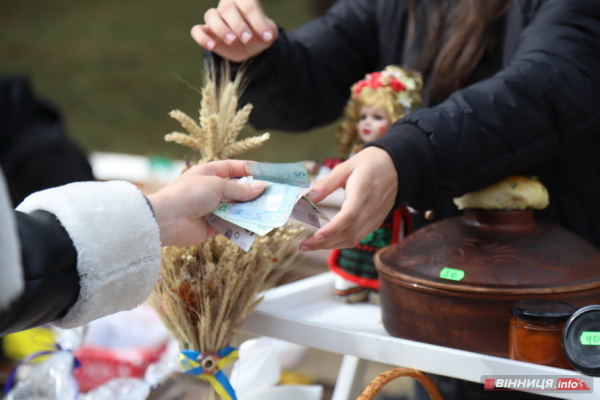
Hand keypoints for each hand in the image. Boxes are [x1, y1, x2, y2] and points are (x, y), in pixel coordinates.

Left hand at [147, 160, 265, 245]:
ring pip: (237, 208)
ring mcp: (212, 208)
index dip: (249, 170)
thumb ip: (240, 190)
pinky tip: (257, 225)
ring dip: (251, 209)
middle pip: (237, 189)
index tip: (267, 174)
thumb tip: (262, 187)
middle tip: (274, 195)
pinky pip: (232, 224)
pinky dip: (243, 224)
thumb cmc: (189, 195)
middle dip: (254, 192)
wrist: (166, 220)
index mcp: (208, 173)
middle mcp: (211, 190)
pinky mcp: (213, 226)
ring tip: (269, 210)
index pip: (233, 168)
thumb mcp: (217, 186)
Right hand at [191, 0, 277, 62]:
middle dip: (238, 24)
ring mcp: (215, 18)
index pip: (248, 5)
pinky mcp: (206, 32)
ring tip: (232, 41)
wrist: (249, 47)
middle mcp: (228, 6)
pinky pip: (196, 30)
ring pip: (210, 15)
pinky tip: (211, 46)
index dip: (257, 20)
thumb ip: (268, 31)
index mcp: (244, 1)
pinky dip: (201, 37)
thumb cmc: (258, 34)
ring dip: (221, 28)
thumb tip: (266, 35)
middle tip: (247, 39)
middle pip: (228, 8)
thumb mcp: (268, 33)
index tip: (266, 37)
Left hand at [300, 147, 397, 250]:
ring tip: (310, 245)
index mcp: (364, 191)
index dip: (332, 229)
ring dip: (331, 246)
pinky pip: (358, 237)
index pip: (349, 216)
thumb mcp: (346, 167)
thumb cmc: (368, 165)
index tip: (315, 236)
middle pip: (349, 232)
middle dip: (325, 242)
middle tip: (303, 245)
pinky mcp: (375, 223)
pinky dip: (341, 242)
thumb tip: (307, 197)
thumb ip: (326, 183)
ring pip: (353, 239)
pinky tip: (326, 241)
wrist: (396, 167)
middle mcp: (372, 208)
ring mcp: (375, 218)